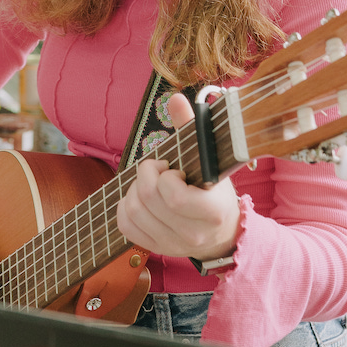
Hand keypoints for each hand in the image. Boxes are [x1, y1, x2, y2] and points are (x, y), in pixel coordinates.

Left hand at [116, 94, 240, 261]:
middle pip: (149, 199)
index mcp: (212, 211)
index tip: (172, 168)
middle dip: (146, 174)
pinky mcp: (157, 248)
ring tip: (149, 183)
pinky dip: (124, 207)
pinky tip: (138, 197)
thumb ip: (191, 128)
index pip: (176, 197)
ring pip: (134, 211)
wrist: (221, 232)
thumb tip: (175, 98)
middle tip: (157, 168)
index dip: (165, 176)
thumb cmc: (214, 190)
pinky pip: (125, 227)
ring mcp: (173, 245)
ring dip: (134, 189)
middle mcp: (193, 233)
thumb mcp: (209, 159)